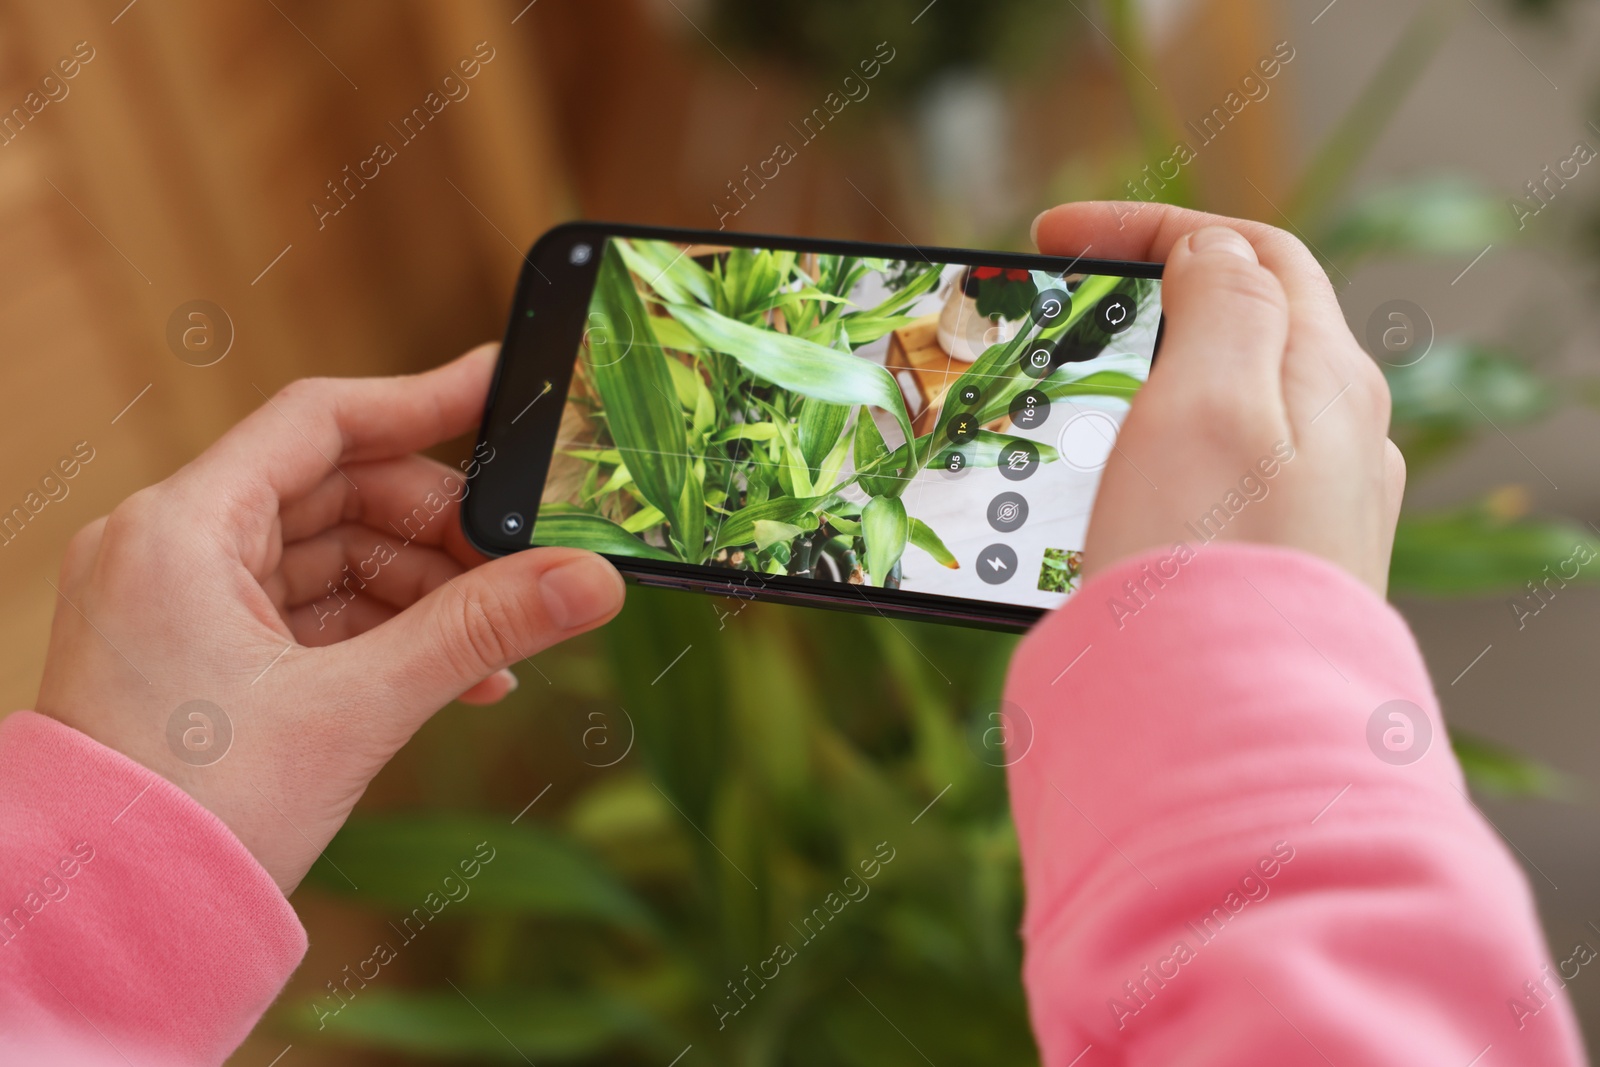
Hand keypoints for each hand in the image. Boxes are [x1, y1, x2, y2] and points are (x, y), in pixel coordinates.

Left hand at [34, 345, 625, 892]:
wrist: (110, 929)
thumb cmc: (198, 818)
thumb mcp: (357, 709)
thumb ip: (480, 631)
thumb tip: (590, 581)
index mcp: (180, 530)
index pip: (320, 421)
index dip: (422, 402)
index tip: (501, 392)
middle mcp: (168, 547)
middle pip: (335, 492)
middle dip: (438, 533)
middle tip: (519, 569)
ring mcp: (179, 601)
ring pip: (330, 557)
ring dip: (421, 595)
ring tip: (497, 650)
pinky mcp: (197, 652)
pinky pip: (308, 613)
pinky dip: (379, 635)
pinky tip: (453, 678)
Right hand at [1033, 202, 1404, 594]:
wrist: (1226, 729)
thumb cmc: (1209, 564)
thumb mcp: (1211, 398)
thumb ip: (1223, 301)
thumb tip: (1216, 253)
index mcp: (1326, 377)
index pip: (1247, 252)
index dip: (1149, 225)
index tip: (1051, 237)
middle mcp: (1339, 440)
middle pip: (1245, 325)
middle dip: (1150, 299)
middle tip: (1065, 316)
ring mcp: (1313, 509)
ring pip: (1227, 406)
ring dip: (1148, 381)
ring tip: (1074, 404)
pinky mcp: (1274, 570)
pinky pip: (1215, 481)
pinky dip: (1156, 455)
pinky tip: (1112, 494)